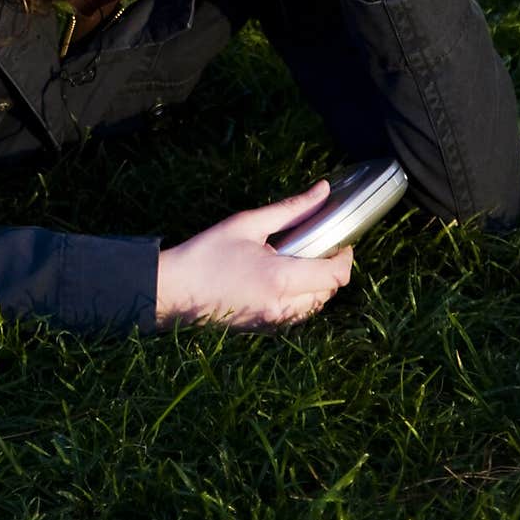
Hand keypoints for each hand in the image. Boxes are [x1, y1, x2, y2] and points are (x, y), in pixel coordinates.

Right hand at [155, 180, 353, 329]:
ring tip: (298, 260)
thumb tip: (323, 190)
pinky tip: (281, 277)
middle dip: (331, 269)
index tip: (340, 240)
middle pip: (329, 292)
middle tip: (318, 244)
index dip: (345, 257)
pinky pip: (296, 314)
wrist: (173, 290)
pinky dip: (300, 297)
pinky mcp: (264, 329)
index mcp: (281, 279)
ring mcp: (273, 322)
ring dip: (317, 285)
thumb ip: (291, 209)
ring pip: (314, 306)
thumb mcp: (247, 224)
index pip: (335, 276)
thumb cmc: (205, 253)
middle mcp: (282, 307)